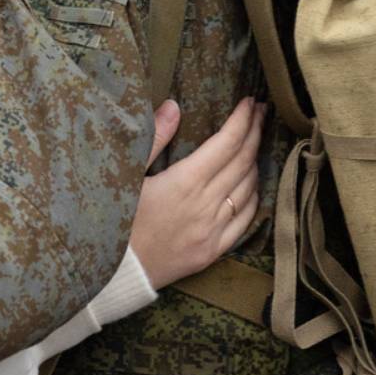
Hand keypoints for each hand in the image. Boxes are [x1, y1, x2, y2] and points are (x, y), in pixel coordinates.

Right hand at [129, 97, 264, 288]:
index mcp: (184, 182)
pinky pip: (245, 220)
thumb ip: (153, 139)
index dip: (243, 120)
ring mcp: (213, 229)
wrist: (114, 272)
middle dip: (255, 133)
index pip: (226, 144)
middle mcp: (205, 205)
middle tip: (262, 112)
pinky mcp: (214, 250)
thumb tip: (173, 106)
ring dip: (256, 162)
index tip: (251, 102)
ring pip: (248, 189)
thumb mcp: (127, 175)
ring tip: (257, 143)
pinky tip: (252, 184)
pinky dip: (253, 196)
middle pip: (242, 162)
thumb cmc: (113, 219)